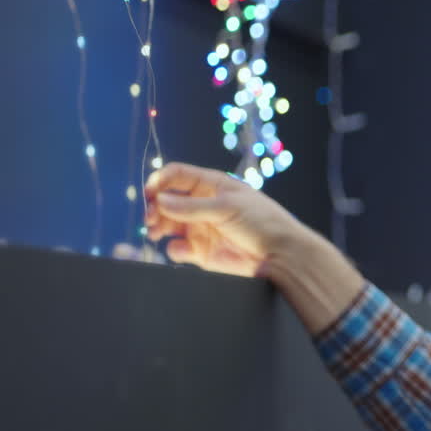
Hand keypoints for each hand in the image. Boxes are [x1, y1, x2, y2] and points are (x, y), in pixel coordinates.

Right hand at [143, 162, 302, 277]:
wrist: (280, 255)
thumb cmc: (262, 222)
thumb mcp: (228, 207)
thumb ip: (192, 206)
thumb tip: (159, 201)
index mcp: (211, 185)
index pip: (177, 175)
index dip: (160, 180)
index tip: (150, 192)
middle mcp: (202, 205)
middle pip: (166, 200)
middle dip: (155, 207)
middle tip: (151, 218)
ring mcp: (200, 227)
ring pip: (167, 224)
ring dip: (158, 227)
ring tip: (157, 232)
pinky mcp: (200, 251)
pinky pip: (177, 248)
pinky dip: (174, 249)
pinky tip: (182, 250)